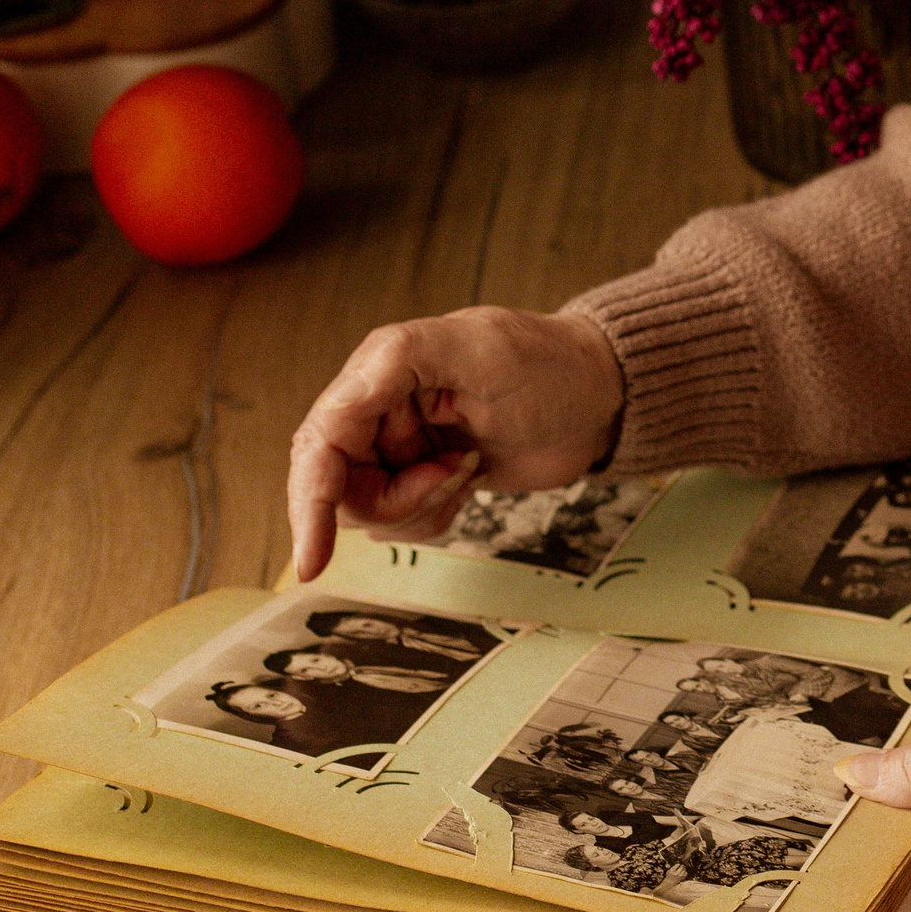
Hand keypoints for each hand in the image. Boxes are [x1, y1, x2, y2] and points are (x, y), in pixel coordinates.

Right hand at [286, 306, 624, 580]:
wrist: (599, 399)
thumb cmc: (551, 365)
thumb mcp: (483, 350)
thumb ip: (406, 360)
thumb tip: (346, 392)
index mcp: (381, 369)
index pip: (321, 443)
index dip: (311, 503)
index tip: (313, 561)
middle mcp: (379, 407)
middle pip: (339, 486)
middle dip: (393, 501)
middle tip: (455, 474)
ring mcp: (400, 444)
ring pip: (368, 510)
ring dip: (420, 506)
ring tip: (469, 467)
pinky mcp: (423, 474)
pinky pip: (401, 519)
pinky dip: (432, 514)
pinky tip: (470, 480)